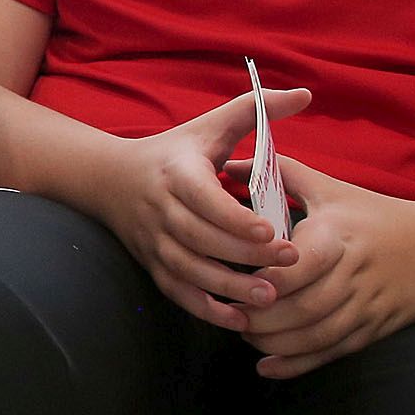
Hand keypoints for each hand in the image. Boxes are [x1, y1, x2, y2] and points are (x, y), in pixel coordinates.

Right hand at [95, 88, 304, 330]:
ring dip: (228, 287)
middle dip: (245, 255)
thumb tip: (304, 94)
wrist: (109, 178)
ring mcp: (154, 240)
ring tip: (270, 297)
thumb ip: (255, 108)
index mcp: (177, 173)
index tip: (271, 230)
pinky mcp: (152, 264)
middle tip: (290, 263)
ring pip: (189, 269)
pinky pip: (177, 291)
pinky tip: (238, 320)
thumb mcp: (209, 126)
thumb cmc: (174, 151)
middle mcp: (160, 209)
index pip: (203, 198)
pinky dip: (205, 309)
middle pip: (201, 239)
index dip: (235, 217)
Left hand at [237, 157, 414, 378]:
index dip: (264, 280)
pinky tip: (267, 366)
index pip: (298, 267)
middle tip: (228, 312)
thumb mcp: (331, 189)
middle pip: (302, 308)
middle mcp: (352, 275)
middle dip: (260, 317)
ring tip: (243, 332)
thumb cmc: (375, 215)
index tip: (234, 279)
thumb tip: (227, 160)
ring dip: (272, 342)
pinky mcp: (371, 330)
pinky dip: (297, 364)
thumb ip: (278, 173)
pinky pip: (331, 352)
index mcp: (337, 238)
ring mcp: (364, 307)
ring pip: (314, 335)